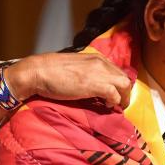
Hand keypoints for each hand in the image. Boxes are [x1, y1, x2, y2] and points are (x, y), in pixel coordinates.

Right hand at [5, 52, 131, 110]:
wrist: (39, 72)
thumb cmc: (51, 71)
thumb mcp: (74, 68)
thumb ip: (86, 72)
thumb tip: (91, 84)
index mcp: (96, 58)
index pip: (117, 71)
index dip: (118, 84)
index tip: (115, 95)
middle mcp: (101, 63)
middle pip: (124, 77)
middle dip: (125, 92)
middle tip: (119, 104)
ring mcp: (99, 73)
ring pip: (125, 85)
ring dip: (123, 97)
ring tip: (115, 107)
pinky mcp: (95, 85)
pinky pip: (115, 94)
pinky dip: (115, 102)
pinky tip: (107, 106)